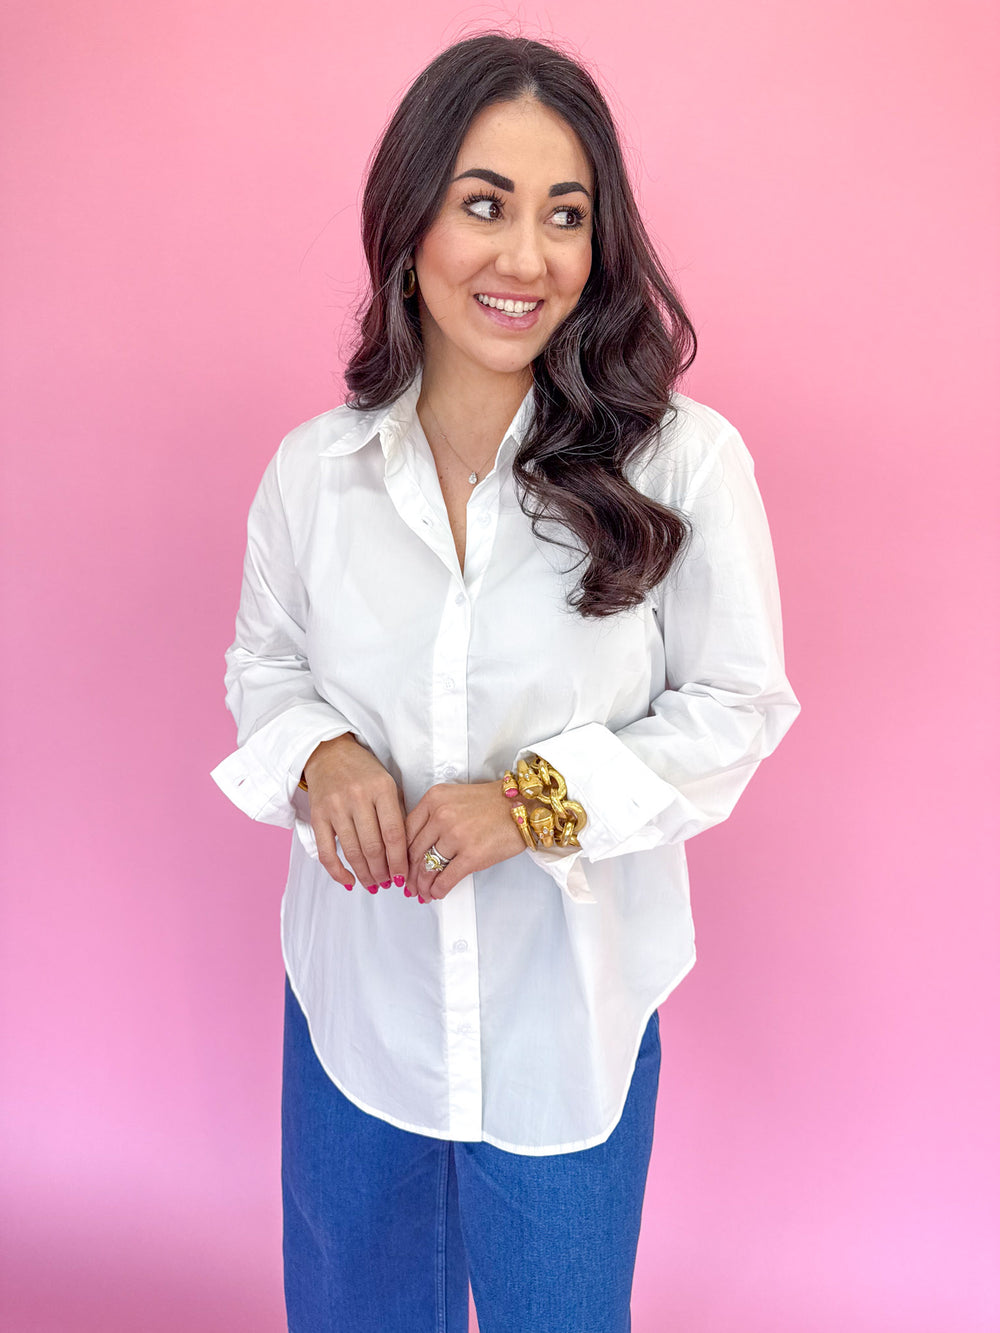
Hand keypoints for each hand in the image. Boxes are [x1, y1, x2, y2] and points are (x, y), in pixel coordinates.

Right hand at [302, 734, 408, 892]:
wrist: (329, 753)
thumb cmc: (364, 772)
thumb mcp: (389, 785)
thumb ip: (397, 815)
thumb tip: (405, 855)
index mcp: (382, 789)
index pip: (394, 834)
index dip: (399, 861)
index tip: (403, 876)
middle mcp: (358, 797)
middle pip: (373, 847)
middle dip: (383, 872)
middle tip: (388, 883)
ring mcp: (335, 807)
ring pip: (352, 852)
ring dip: (364, 874)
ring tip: (373, 884)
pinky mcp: (317, 816)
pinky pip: (326, 852)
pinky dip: (337, 871)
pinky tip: (349, 880)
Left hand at [405, 779, 529, 901]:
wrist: (523, 805)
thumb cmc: (492, 803)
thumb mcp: (454, 797)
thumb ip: (434, 816)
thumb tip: (418, 846)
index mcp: (434, 799)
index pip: (406, 831)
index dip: (400, 853)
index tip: (400, 865)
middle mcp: (442, 816)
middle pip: (414, 852)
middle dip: (410, 873)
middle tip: (408, 885)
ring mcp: (456, 836)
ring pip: (428, 867)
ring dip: (422, 885)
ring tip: (422, 893)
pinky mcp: (472, 855)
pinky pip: (446, 878)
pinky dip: (438, 889)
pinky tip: (437, 893)